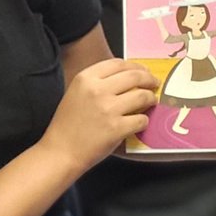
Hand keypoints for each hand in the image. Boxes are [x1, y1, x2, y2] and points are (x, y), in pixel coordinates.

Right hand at [42, 58, 157, 169]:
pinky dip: (144, 121)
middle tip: (154, 84)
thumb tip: (127, 77)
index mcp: (85, 78)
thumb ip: (97, 83)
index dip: (135, 66)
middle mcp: (97, 90)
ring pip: (142, 96)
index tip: (143, 71)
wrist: (60, 151)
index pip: (118, 64)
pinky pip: (141, 119)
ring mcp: (108, 109)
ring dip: (151, 99)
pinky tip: (140, 122)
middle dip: (149, 79)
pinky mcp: (117, 128)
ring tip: (151, 101)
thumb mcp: (76, 93)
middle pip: (134, 76)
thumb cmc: (67, 124)